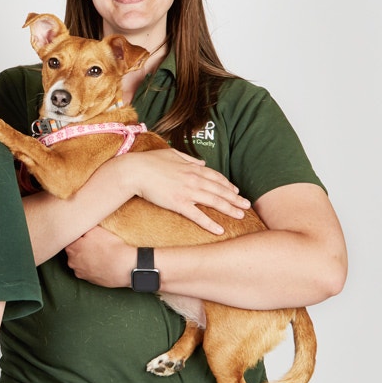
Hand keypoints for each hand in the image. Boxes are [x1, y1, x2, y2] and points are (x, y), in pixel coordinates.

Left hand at [65, 227, 132, 287]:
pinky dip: (92, 267)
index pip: (69, 241)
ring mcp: (80, 273)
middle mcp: (71, 262)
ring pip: (80, 262)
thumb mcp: (95, 230)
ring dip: (86, 259)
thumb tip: (80, 228)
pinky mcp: (89, 280)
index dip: (78, 238)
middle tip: (94, 245)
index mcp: (71, 248)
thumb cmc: (110, 247)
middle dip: (81, 248)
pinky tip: (101, 264)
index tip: (85, 237)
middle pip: (73, 252)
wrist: (123, 267)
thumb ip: (83, 229)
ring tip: (99, 255)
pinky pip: (88, 271)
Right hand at [116, 148, 249, 233]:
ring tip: (241, 215)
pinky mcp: (178, 203)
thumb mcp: (171, 153)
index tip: (236, 191)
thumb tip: (201, 162)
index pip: (216, 177)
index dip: (228, 185)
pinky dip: (210, 223)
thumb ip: (188, 158)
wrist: (134, 171)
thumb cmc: (149, 161)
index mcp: (192, 167)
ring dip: (230, 209)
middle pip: (220, 190)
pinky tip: (220, 229)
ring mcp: (187, 192)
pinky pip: (198, 215)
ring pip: (214, 201)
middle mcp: (194, 179)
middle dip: (235, 198)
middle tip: (247, 205)